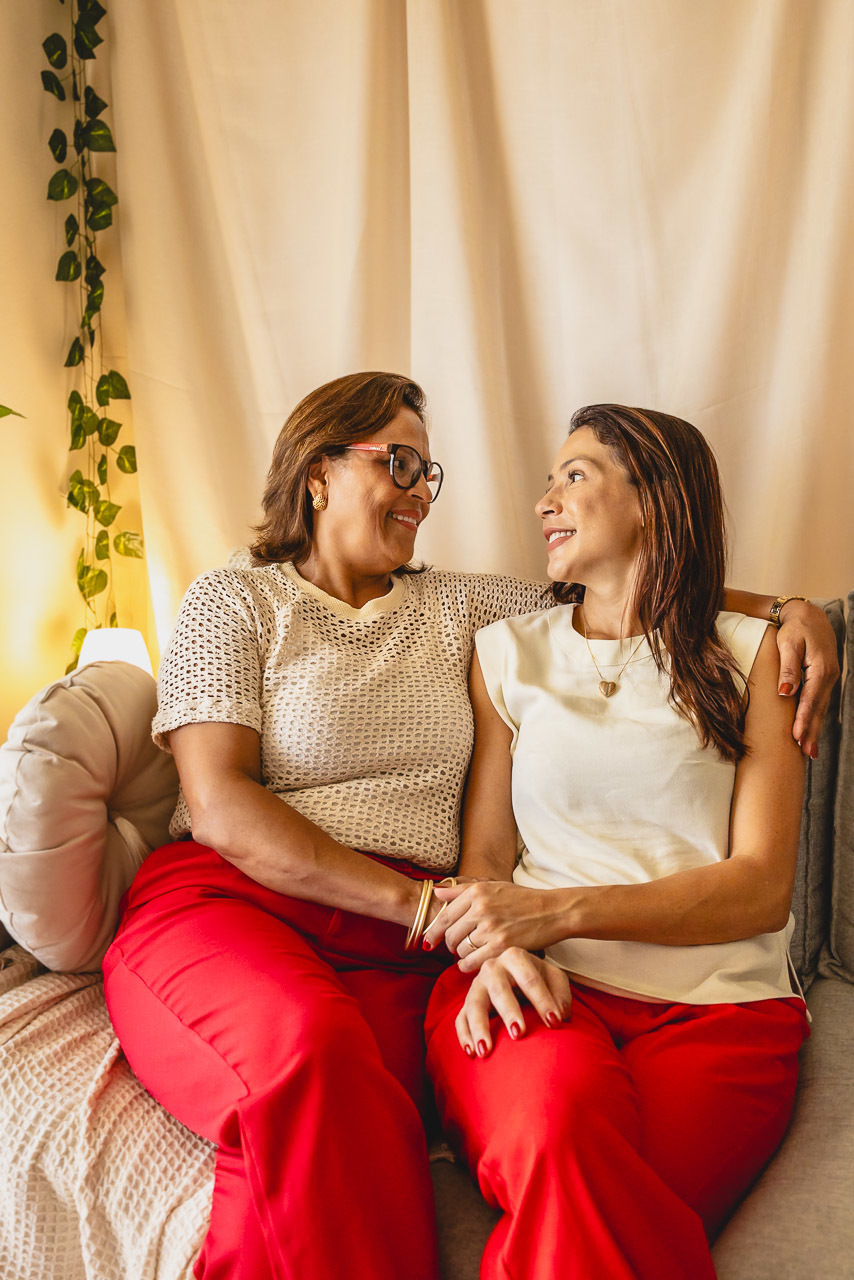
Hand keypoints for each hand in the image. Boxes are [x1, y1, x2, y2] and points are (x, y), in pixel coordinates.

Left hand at [423, 881, 566, 971]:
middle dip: (449, 945)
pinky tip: (473, 964)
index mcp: (477, 892)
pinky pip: (473, 962)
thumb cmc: (522, 899)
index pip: (444, 915)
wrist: (552, 911)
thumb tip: (436, 892)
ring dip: (462, 956)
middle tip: (455, 948)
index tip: (429, 941)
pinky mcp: (501, 946)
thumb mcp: (492, 886)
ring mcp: (491, 928)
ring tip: (470, 954)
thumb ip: (462, 890)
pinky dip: (469, 966)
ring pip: (461, 950)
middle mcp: (481, 908)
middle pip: (450, 935)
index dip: (434, 931)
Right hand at [455, 948, 571, 1056]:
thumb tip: (560, 1015)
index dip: (543, 1001)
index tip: (555, 1023)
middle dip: (509, 1012)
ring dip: (479, 1027)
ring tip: (486, 1050)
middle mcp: (492, 968)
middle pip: (499, 990)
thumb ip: (560, 994)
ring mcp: (476, 985)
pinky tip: (472, 1053)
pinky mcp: (467, 1003)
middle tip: (519, 1034)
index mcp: (515, 957)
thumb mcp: (554, 979)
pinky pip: (460, 1019)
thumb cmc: (537, 979)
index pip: (530, 979)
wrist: (516, 976)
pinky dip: (464, 1035)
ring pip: (474, 1004)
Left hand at [775, 600, 839, 757]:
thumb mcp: (789, 644)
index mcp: (820, 669)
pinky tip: (811, 731)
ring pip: (821, 708)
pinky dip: (816, 718)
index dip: (804, 721)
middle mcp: (828, 677)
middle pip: (818, 709)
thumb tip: (785, 691)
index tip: (797, 739)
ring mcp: (829, 679)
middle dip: (812, 732)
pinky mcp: (824, 680)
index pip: (810, 700)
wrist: (809, 615)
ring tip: (809, 751)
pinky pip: (820, 702)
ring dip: (815, 729)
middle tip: (807, 754)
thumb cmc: (795, 628)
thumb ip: (788, 667)